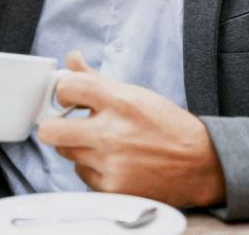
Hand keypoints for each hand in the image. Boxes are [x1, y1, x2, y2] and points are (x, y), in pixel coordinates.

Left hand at [37, 50, 226, 207]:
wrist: (200, 163)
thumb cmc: (166, 126)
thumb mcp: (134, 93)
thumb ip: (96, 79)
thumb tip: (72, 59)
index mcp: (120, 102)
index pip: (66, 88)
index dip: (63, 92)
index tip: (70, 98)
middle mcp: (112, 133)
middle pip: (49, 131)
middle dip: (53, 125)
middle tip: (66, 124)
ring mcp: (111, 164)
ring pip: (65, 153)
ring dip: (77, 147)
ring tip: (102, 143)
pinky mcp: (112, 188)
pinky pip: (81, 175)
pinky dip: (92, 169)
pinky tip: (112, 162)